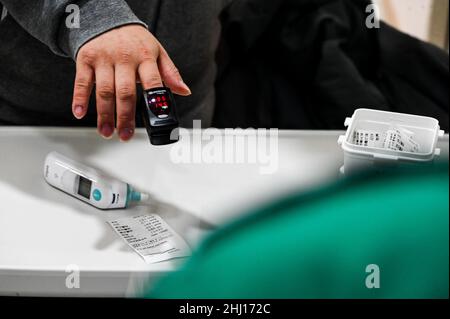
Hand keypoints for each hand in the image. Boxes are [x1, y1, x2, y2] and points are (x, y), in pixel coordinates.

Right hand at [71, 25, 190, 140]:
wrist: (108, 20)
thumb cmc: (135, 41)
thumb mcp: (157, 53)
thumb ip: (170, 73)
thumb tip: (184, 91)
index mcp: (145, 57)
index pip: (152, 82)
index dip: (154, 102)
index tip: (154, 119)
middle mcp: (125, 57)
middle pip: (125, 91)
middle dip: (125, 116)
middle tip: (124, 135)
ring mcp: (104, 58)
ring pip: (104, 90)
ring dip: (104, 114)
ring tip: (107, 132)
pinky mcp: (86, 59)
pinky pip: (82, 81)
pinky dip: (79, 98)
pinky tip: (80, 112)